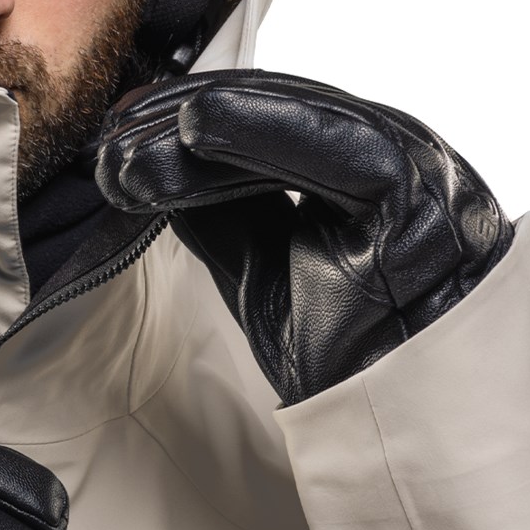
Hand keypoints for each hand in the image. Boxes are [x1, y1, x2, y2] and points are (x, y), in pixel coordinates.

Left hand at [93, 70, 512, 404]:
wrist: (406, 426)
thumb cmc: (348, 352)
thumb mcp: (263, 271)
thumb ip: (222, 214)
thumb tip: (154, 164)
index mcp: (369, 162)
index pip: (270, 111)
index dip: (187, 111)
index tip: (116, 123)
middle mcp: (403, 151)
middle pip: (279, 103)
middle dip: (181, 114)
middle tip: (105, 134)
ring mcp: (421, 170)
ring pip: (299, 114)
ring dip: (202, 124)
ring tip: (129, 144)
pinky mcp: (423, 198)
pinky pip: (335, 146)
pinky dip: (260, 127)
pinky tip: (196, 127)